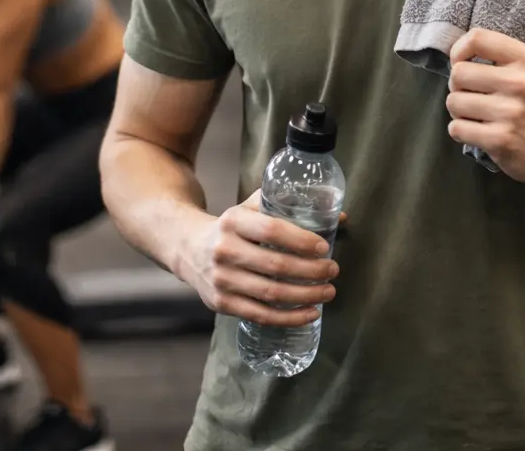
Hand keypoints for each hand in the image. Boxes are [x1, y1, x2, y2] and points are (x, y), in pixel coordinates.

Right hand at [175, 191, 341, 327]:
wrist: (187, 248)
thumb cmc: (230, 227)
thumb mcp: (249, 207)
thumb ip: (287, 206)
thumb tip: (337, 216)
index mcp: (233, 221)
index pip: (272, 230)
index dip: (301, 241)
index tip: (324, 247)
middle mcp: (224, 250)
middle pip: (276, 266)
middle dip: (312, 271)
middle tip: (333, 270)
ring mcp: (221, 279)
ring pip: (271, 293)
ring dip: (306, 296)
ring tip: (328, 292)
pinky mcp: (221, 303)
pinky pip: (261, 315)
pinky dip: (290, 318)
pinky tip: (311, 313)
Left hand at [446, 28, 524, 185]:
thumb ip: (500, 56)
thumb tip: (455, 55)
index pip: (477, 39)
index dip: (458, 51)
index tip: (461, 64)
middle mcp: (520, 83)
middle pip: (459, 73)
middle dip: (458, 87)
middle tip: (472, 96)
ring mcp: (510, 113)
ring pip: (453, 102)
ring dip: (458, 111)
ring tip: (476, 115)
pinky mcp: (500, 140)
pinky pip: (456, 128)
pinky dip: (461, 131)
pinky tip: (477, 132)